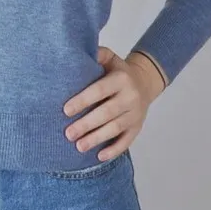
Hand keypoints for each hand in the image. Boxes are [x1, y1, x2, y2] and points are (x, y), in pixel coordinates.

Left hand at [61, 46, 164, 160]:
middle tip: (68, 134)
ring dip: (96, 139)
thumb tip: (75, 53)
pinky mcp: (138, 127)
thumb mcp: (110, 58)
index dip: (82, 100)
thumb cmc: (118, 71)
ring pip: (115, 128)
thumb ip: (97, 55)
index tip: (65, 110)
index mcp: (121, 79)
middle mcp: (131, 96)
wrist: (145, 82)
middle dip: (86, 124)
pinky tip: (100, 156)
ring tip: (79, 146)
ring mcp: (136, 113)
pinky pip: (127, 141)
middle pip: (107, 113)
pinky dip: (114, 150)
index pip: (99, 91)